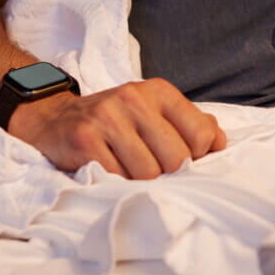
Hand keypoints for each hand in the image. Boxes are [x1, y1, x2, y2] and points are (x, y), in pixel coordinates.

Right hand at [8, 77, 226, 178]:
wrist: (54, 119)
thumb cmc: (114, 121)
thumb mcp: (153, 112)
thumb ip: (190, 123)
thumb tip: (220, 141)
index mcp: (158, 91)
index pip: (200, 134)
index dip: (195, 157)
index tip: (178, 159)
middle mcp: (134, 98)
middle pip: (176, 159)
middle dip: (168, 174)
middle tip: (151, 170)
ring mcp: (108, 118)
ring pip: (148, 173)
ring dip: (141, 182)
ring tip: (128, 171)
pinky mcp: (85, 139)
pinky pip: (117, 178)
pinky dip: (117, 184)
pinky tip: (109, 172)